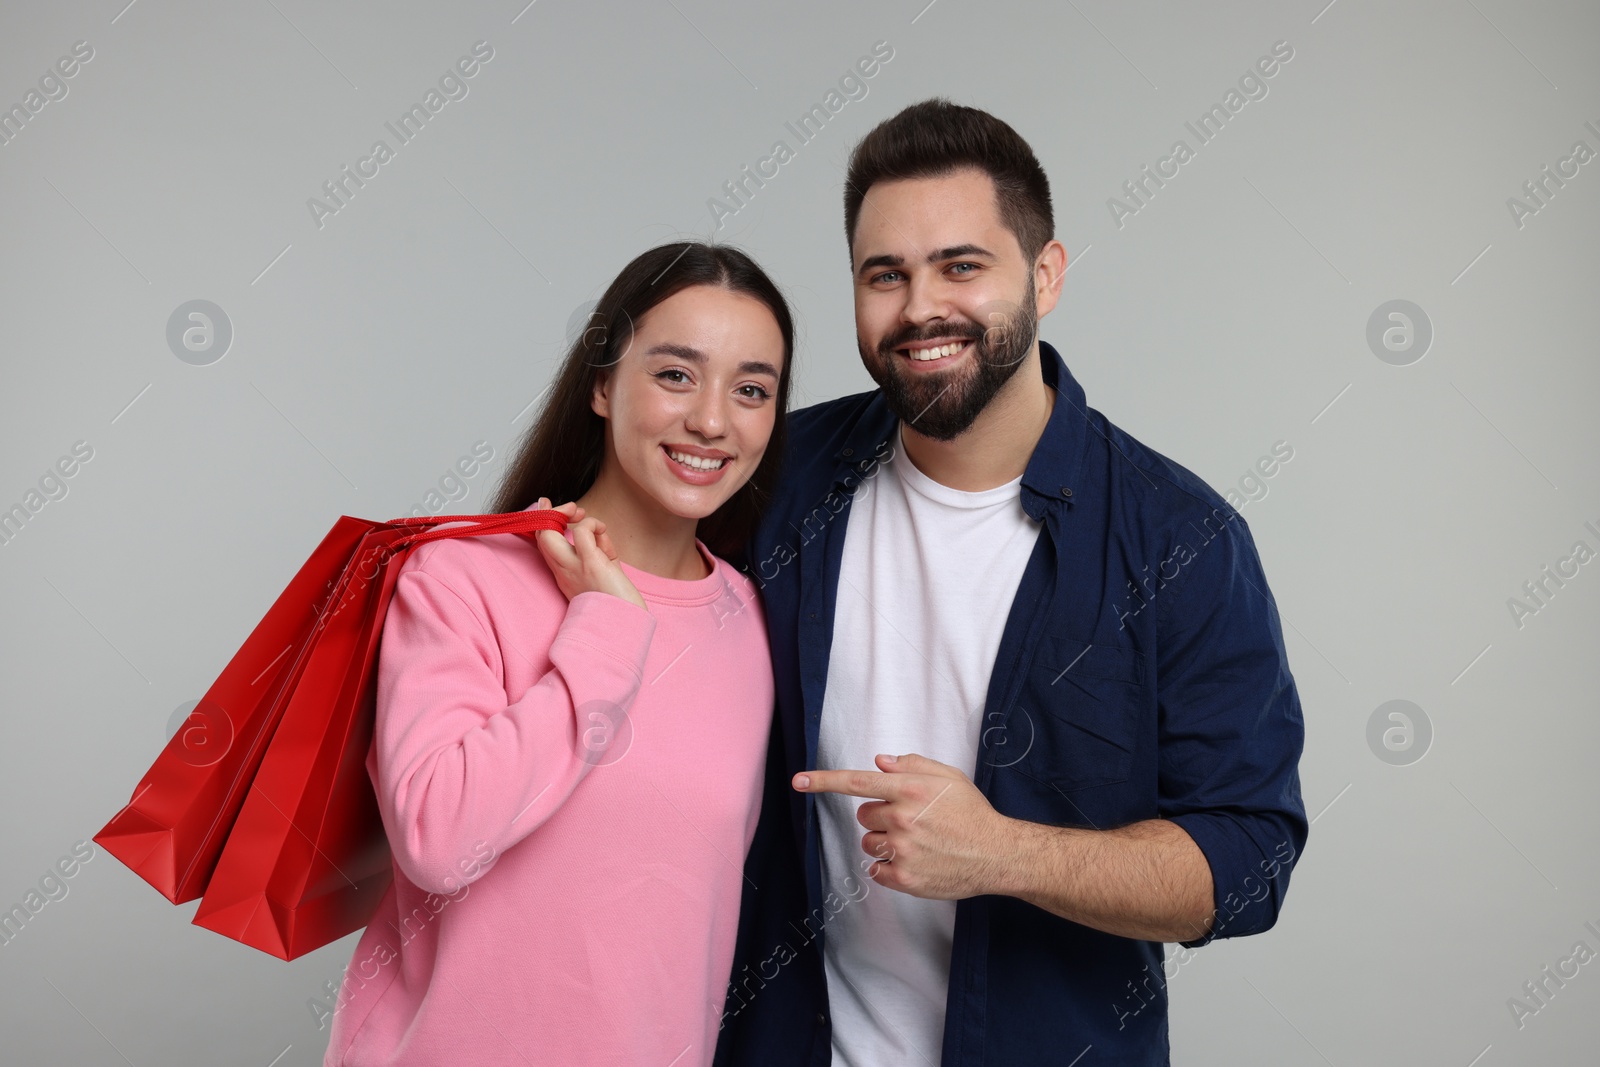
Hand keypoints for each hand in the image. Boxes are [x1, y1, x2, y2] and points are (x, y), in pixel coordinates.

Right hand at [532, 507, 644, 610]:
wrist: (624, 629)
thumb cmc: (619, 602)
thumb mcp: (604, 570)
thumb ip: (599, 550)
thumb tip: (599, 532)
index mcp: (564, 573)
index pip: (543, 543)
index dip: (546, 521)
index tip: (562, 510)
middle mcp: (563, 571)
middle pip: (539, 535)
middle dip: (549, 513)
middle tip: (572, 510)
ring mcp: (573, 568)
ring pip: (547, 534)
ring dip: (563, 514)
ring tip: (581, 515)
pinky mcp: (590, 565)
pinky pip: (582, 533)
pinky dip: (591, 523)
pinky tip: (601, 530)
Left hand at [793, 753, 1012, 899]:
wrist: (997, 853)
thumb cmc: (972, 812)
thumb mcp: (948, 777)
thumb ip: (911, 765)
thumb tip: (879, 762)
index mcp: (909, 790)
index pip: (856, 782)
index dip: (823, 781)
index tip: (798, 781)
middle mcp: (901, 819)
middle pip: (863, 815)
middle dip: (879, 816)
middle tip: (910, 820)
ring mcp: (902, 851)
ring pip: (868, 843)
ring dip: (883, 842)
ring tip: (915, 843)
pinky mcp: (904, 879)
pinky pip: (876, 870)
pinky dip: (889, 868)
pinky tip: (914, 862)